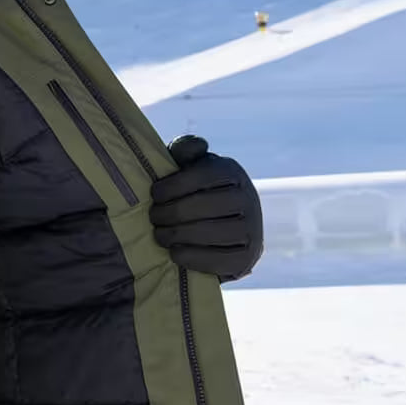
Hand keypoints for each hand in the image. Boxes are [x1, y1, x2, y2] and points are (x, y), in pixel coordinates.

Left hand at [149, 135, 262, 281]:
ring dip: (177, 235)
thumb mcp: (189, 167)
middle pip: (204, 206)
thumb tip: (198, 145)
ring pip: (209, 233)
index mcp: (231, 172)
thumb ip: (186, 151)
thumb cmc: (194, 191)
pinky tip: (175, 253)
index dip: (173, 186)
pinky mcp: (247, 258)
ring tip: (160, 235)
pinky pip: (218, 260)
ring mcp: (252, 229)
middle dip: (171, 213)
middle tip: (153, 217)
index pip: (202, 175)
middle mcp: (247, 198)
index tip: (154, 195)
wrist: (222, 229)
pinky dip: (192, 257)